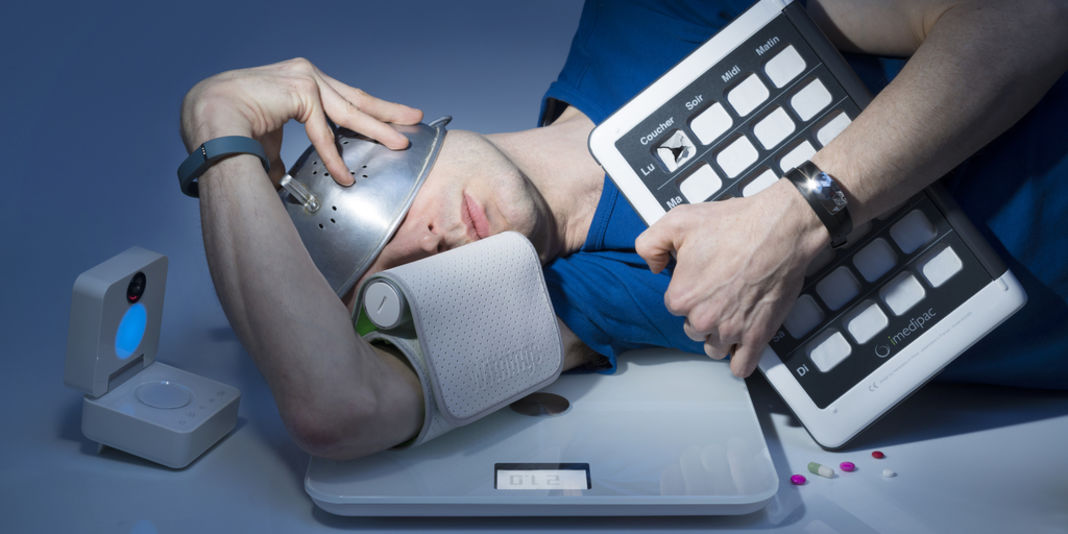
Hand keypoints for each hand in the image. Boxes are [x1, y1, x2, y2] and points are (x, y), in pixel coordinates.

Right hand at [180, 57, 422, 185]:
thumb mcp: (266, 139)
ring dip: (378, 129)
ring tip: (400, 143)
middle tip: (413, 118)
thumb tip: (282, 177)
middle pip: (354, 98)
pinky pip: (324, 131)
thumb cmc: (225, 129)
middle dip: (386, 111)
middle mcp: (304, 74)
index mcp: (297, 81)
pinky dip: (334, 157)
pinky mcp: (301, 89)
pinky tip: (345, 175)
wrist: (206, 119)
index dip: (366, 111)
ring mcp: (304, 77)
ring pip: (349, 111)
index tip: (389, 120)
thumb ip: (281, 153)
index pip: (341, 97)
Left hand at [635, 180, 828, 376]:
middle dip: (704, 313)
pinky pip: (741, 366)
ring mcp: (731, 330)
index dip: (689, 291)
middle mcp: (704, 318)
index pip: (675, 306)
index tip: (703, 280)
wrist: (780, 228)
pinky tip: (740, 345)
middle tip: (721, 291)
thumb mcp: (677, 221)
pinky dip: (739, 359)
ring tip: (732, 312)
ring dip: (720, 335)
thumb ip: (650, 244)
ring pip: (714, 348)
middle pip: (693, 329)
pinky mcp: (757, 336)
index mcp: (682, 296)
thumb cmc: (736, 224)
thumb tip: (653, 266)